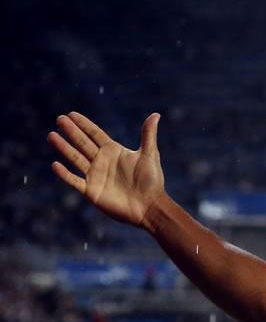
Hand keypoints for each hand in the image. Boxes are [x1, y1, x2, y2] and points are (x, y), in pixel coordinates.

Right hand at [48, 112, 165, 227]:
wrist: (150, 207)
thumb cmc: (152, 182)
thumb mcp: (150, 155)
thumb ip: (148, 135)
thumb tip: (156, 114)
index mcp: (113, 151)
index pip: (95, 134)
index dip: (84, 124)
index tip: (71, 114)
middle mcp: (102, 162)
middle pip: (83, 143)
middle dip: (71, 132)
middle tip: (59, 119)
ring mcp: (95, 176)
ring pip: (75, 158)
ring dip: (64, 148)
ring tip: (52, 136)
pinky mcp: (91, 191)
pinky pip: (74, 181)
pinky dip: (65, 174)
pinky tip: (55, 164)